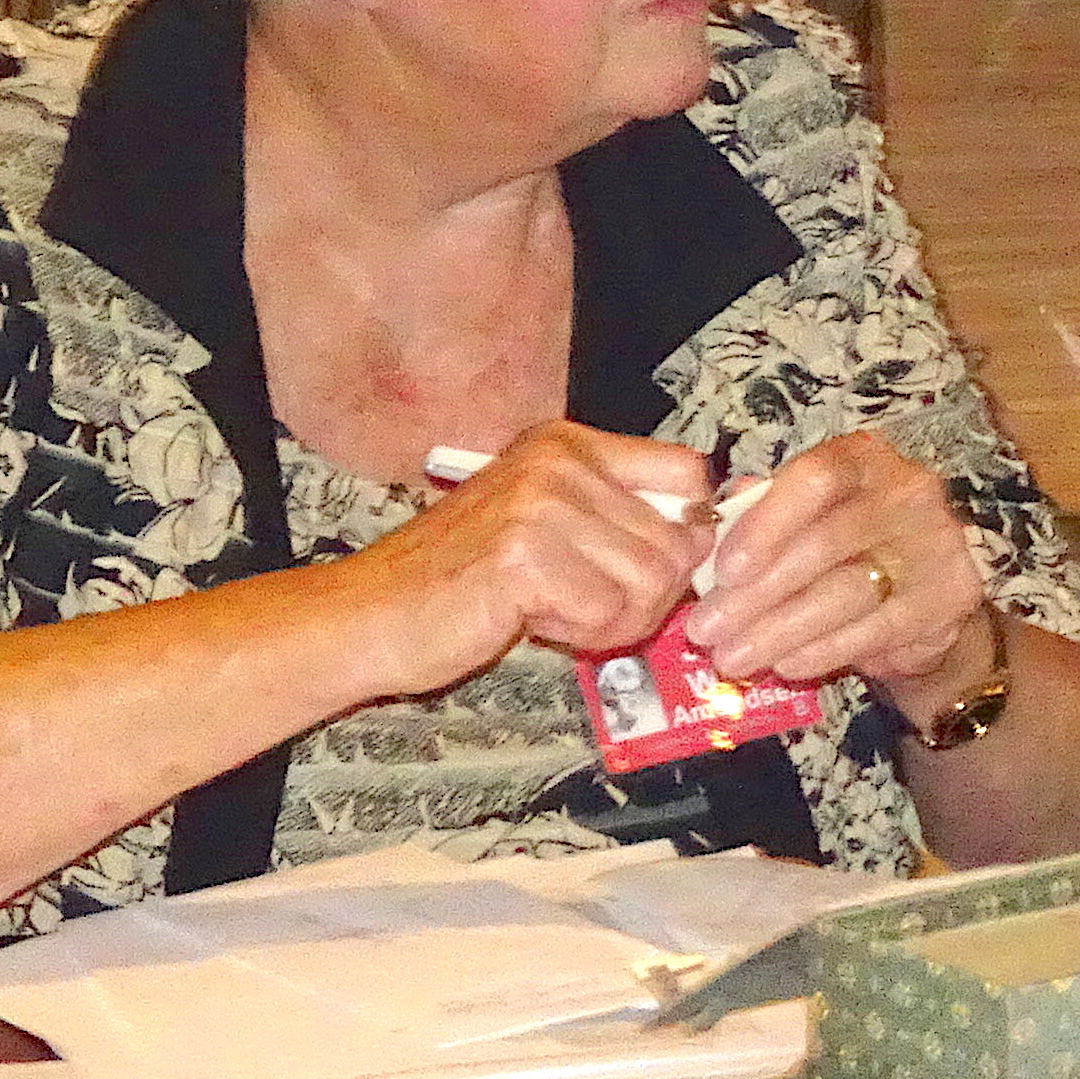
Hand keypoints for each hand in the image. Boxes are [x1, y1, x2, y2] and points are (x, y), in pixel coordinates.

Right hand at [354, 422, 715, 692]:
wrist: (371, 615)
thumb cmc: (463, 581)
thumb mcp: (546, 525)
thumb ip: (619, 519)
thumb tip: (708, 535)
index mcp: (568, 444)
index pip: (688, 472)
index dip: (689, 532)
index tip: (654, 568)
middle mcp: (560, 460)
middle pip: (678, 542)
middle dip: (644, 596)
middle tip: (583, 606)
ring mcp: (542, 503)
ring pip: (652, 581)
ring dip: (612, 619)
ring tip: (553, 612)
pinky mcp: (526, 556)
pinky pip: (608, 612)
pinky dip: (579, 634)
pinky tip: (531, 621)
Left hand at [678, 432, 993, 713]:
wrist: (924, 592)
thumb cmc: (847, 547)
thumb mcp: (804, 519)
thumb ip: (761, 514)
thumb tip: (710, 522)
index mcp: (864, 459)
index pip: (817, 478)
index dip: (767, 523)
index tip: (723, 571)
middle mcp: (908, 491)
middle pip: (827, 543)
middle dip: (757, 593)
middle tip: (706, 631)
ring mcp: (936, 542)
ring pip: (847, 591)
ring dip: (781, 629)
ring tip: (733, 657)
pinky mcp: (950, 595)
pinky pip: (876, 629)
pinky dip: (823, 651)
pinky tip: (785, 664)